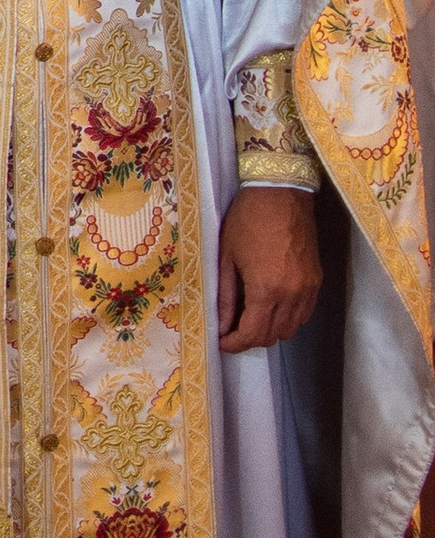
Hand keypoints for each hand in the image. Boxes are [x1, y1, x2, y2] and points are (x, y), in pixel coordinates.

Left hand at [216, 183, 320, 351]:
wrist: (281, 193)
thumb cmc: (247, 220)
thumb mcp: (227, 257)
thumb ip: (225, 296)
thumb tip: (221, 326)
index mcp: (266, 290)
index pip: (253, 335)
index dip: (235, 344)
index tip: (223, 342)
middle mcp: (292, 295)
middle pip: (273, 336)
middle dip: (250, 339)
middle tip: (232, 329)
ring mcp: (308, 289)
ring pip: (291, 329)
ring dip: (270, 330)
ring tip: (250, 317)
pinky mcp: (317, 280)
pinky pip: (304, 314)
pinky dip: (287, 318)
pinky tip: (272, 306)